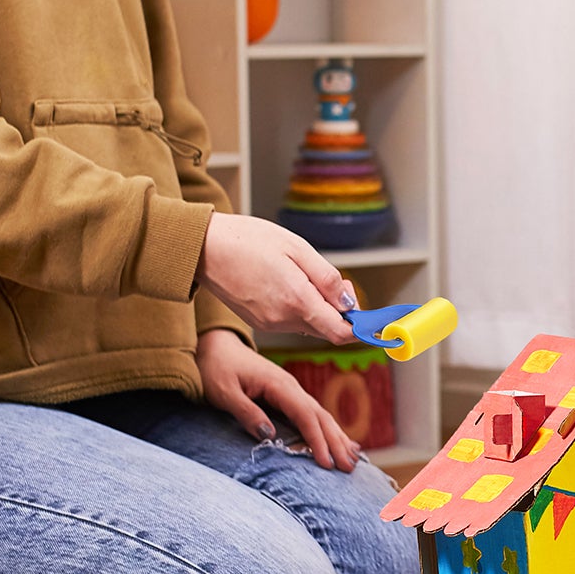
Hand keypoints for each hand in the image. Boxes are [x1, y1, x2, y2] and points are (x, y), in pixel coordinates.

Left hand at [197, 328, 361, 471]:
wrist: (217, 346)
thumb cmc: (217, 368)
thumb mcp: (224, 392)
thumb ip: (246, 412)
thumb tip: (269, 435)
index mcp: (278, 385)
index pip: (305, 415)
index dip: (317, 440)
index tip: (326, 462)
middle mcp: (292, 387)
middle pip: (321, 416)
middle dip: (336, 442)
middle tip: (348, 468)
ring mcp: (293, 390)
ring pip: (322, 415)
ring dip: (338, 438)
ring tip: (353, 460)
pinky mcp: (289, 396)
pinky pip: (314, 414)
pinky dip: (329, 430)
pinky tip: (341, 442)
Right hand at [199, 213, 355, 344]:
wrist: (203, 247)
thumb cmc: (248, 241)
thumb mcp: (297, 249)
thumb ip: (326, 279)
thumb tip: (348, 303)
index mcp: (297, 301)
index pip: (341, 332)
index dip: (360, 326)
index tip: (371, 317)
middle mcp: (283, 320)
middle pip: (327, 328)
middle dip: (341, 311)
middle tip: (336, 282)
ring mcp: (269, 323)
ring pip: (309, 324)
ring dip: (320, 307)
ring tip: (308, 275)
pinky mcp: (259, 321)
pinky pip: (291, 320)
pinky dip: (300, 307)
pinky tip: (290, 282)